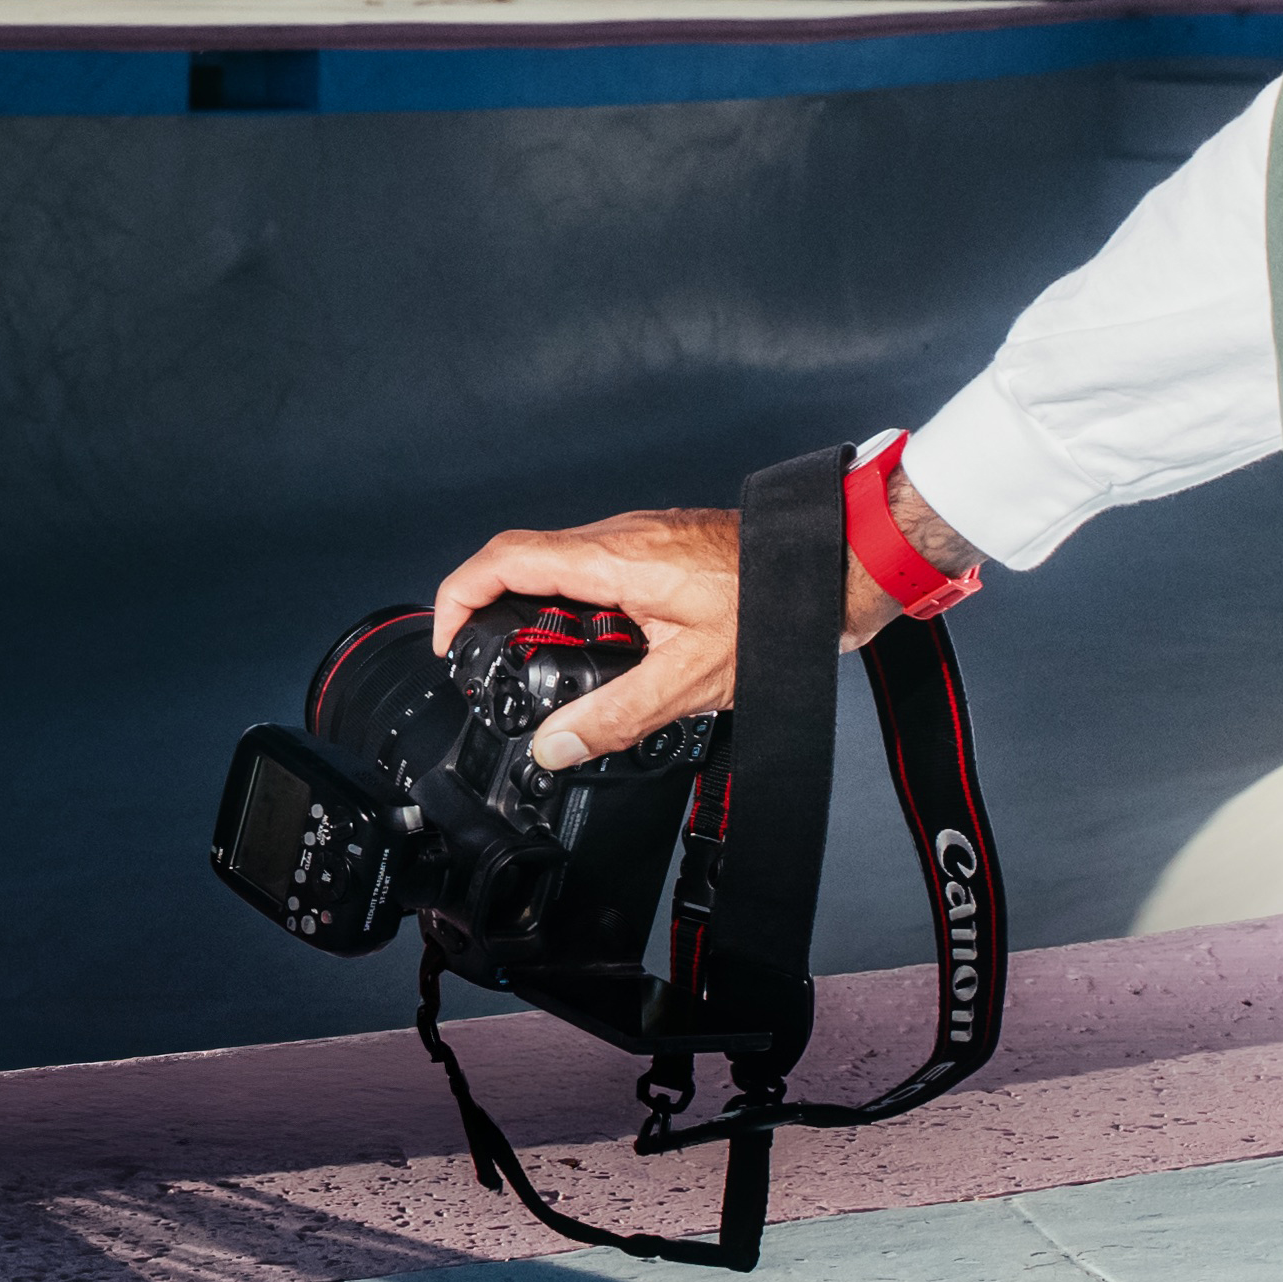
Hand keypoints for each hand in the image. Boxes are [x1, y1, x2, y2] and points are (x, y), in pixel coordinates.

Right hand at [426, 501, 895, 770]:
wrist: (835, 569)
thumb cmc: (774, 610)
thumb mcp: (690, 680)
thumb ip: (617, 716)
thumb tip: (555, 747)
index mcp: (612, 558)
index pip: (504, 559)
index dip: (458, 596)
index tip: (447, 641)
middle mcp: (619, 535)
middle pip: (525, 560)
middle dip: (493, 610)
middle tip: (491, 665)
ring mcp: (642, 535)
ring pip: (563, 563)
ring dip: (541, 609)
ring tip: (546, 664)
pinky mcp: (663, 544)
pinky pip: (599, 566)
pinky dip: (582, 604)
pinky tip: (607, 646)